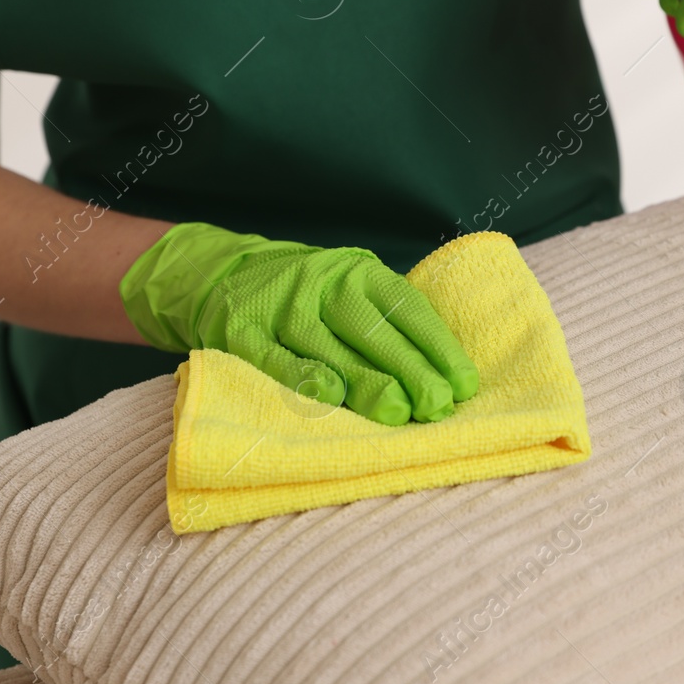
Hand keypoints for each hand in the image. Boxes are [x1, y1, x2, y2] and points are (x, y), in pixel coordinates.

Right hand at [120, 224, 478, 424]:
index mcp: (359, 271)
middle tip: (437, 405)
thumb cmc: (309, 296)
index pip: (406, 308)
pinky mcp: (240, 330)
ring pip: (327, 347)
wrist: (220, 273)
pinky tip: (329, 398)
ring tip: (397, 412)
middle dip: (410, 369)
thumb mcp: (352, 289)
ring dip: (364, 382)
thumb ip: (391, 323)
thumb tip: (446, 377)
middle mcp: (322, 281)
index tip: (463, 384)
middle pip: (371, 329)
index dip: (437, 346)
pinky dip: (301, 377)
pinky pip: (274, 358)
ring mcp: (279, 304)